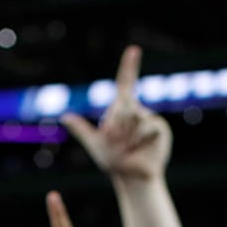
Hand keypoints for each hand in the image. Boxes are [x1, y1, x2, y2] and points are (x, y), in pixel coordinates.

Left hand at [61, 45, 172, 182]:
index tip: (134, 49)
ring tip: (128, 148)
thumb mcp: (95, 145)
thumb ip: (82, 130)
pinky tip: (140, 149)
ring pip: (136, 118)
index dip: (129, 66)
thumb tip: (65, 117)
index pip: (125, 83)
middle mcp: (136, 111)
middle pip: (125, 106)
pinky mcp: (161, 129)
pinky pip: (149, 128)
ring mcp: (150, 119)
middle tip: (116, 143)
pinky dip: (140, 139)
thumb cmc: (113, 162)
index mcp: (121, 110)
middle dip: (117, 127)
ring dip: (127, 136)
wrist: (132, 177)